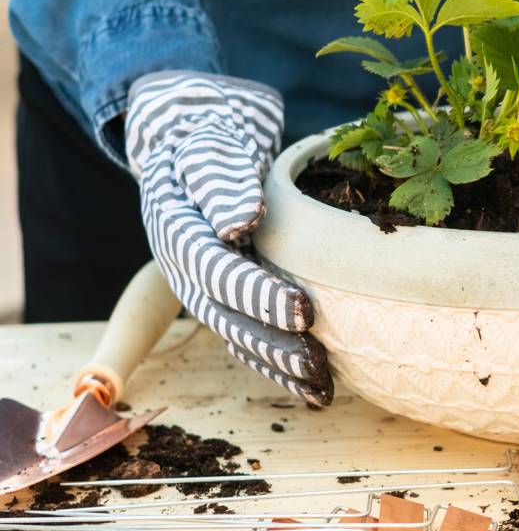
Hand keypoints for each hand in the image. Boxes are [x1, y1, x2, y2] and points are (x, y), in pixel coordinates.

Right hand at [126, 72, 332, 404]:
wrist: (197, 149)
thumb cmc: (210, 143)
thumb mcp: (210, 148)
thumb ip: (222, 181)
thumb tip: (240, 222)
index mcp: (178, 232)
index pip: (218, 270)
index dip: (258, 295)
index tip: (303, 309)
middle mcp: (186, 269)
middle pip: (227, 316)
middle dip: (274, 341)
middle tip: (319, 357)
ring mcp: (204, 291)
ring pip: (239, 337)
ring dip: (279, 365)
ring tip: (324, 383)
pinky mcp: (226, 302)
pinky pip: (250, 342)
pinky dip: (280, 369)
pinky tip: (316, 391)